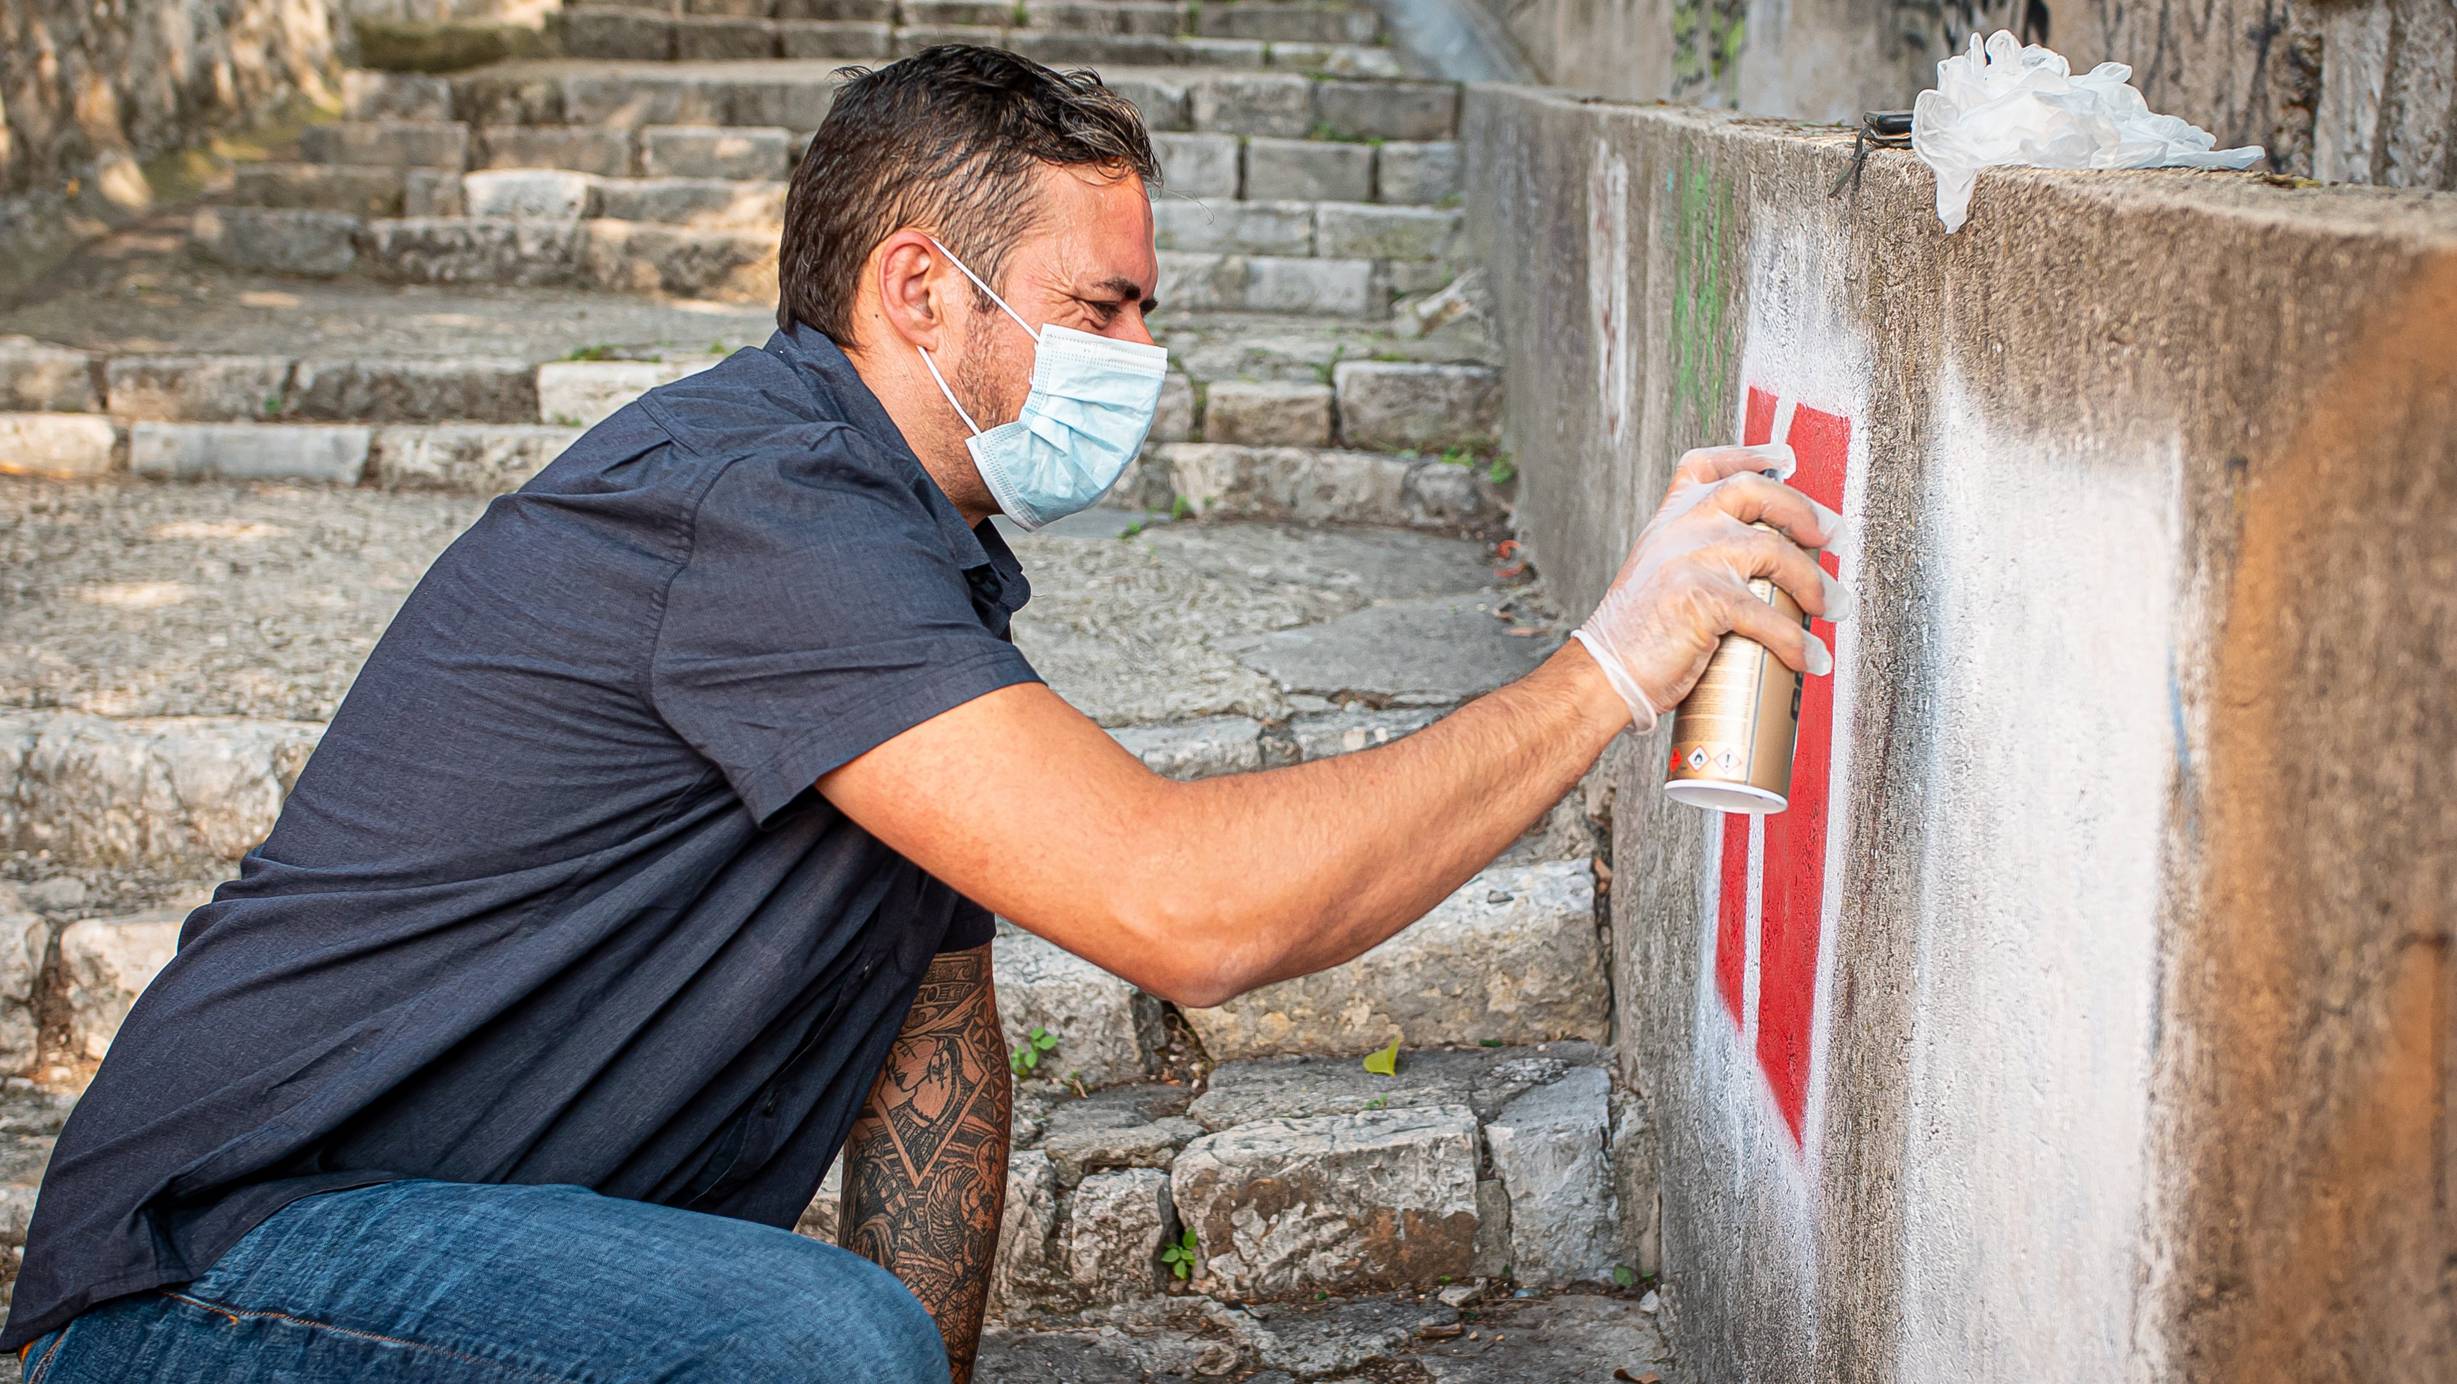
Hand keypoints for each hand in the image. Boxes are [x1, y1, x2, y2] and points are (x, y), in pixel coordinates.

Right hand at [1569, 442, 1852, 730]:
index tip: (1785, 457)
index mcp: (1670, 520)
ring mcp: (1693, 558)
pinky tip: (1811, 658)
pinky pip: (1770, 616)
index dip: (1751, 455)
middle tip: (1833, 537)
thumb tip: (1755, 566)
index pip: (1710, 466)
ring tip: (1835, 608)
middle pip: (1757, 492)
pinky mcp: (1705, 597)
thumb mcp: (1659, 574)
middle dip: (1806, 512)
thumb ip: (1694, 555)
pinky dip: (1798, 641)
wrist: (1603, 673)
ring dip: (1816, 583)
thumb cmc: (1635, 636)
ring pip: (1776, 552)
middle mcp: (1682, 527)